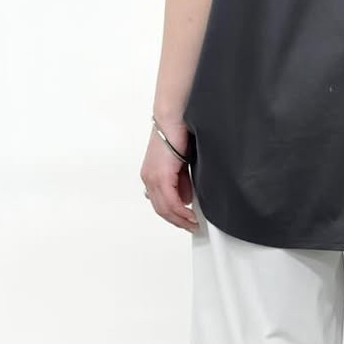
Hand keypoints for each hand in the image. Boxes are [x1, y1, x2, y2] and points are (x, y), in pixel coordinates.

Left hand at [141, 116, 198, 231]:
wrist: (175, 117)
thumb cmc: (179, 133)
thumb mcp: (181, 165)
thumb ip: (182, 182)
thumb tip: (186, 199)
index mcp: (152, 175)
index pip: (160, 203)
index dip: (174, 216)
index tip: (186, 221)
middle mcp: (149, 178)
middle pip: (161, 210)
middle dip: (178, 221)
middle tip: (192, 227)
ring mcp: (153, 177)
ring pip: (165, 208)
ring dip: (181, 219)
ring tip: (194, 223)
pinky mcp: (161, 175)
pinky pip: (171, 201)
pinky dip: (182, 211)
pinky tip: (191, 215)